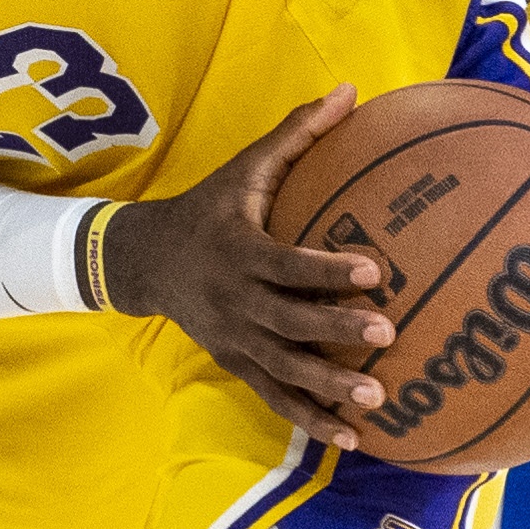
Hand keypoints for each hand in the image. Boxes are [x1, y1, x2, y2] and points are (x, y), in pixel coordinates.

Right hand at [100, 86, 403, 452]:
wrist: (142, 261)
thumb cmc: (209, 209)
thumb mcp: (243, 170)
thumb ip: (297, 135)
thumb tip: (351, 90)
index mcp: (238, 251)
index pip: (284, 263)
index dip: (325, 270)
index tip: (372, 270)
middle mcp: (233, 301)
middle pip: (286, 321)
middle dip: (334, 330)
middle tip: (387, 334)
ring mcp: (233, 338)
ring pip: (281, 369)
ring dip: (327, 389)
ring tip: (376, 401)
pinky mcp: (235, 363)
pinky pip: (274, 397)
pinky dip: (309, 420)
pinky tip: (351, 438)